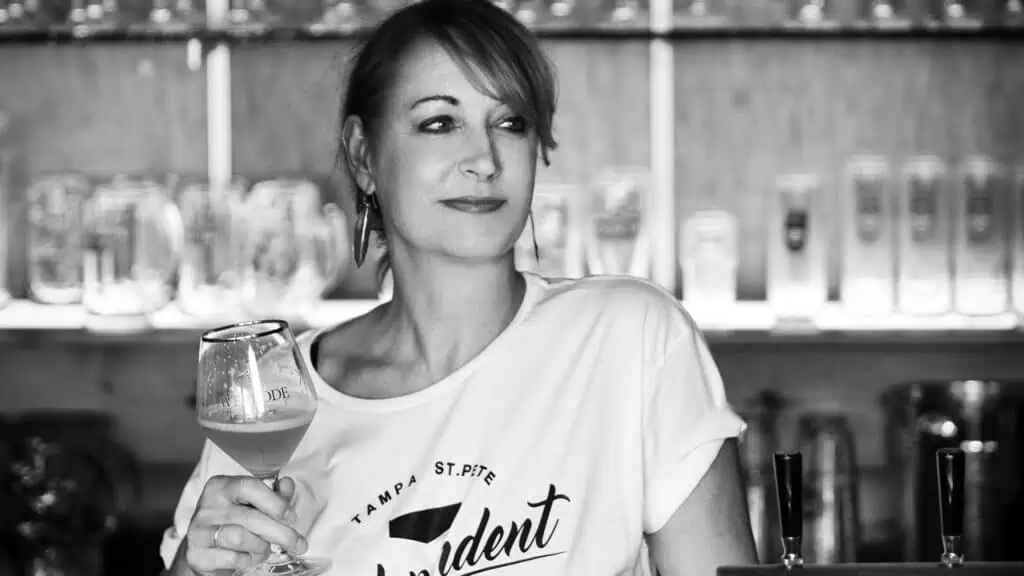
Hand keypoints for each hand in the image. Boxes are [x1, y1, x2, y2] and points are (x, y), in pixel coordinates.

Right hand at [182, 475, 307, 574]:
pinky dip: (249, 560)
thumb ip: (273, 495)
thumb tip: (287, 484)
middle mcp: (208, 506)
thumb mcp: (254, 504)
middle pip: (250, 518)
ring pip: (241, 538)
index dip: (275, 503)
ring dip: (261, 547)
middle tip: (298, 544)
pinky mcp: (197, 554)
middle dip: (280, 533)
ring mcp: (199, 530)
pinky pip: (232, 558)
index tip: (291, 517)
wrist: (204, 548)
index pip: (250, 487)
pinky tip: (250, 557)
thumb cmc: (234, 522)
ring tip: (265, 548)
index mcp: (221, 486)